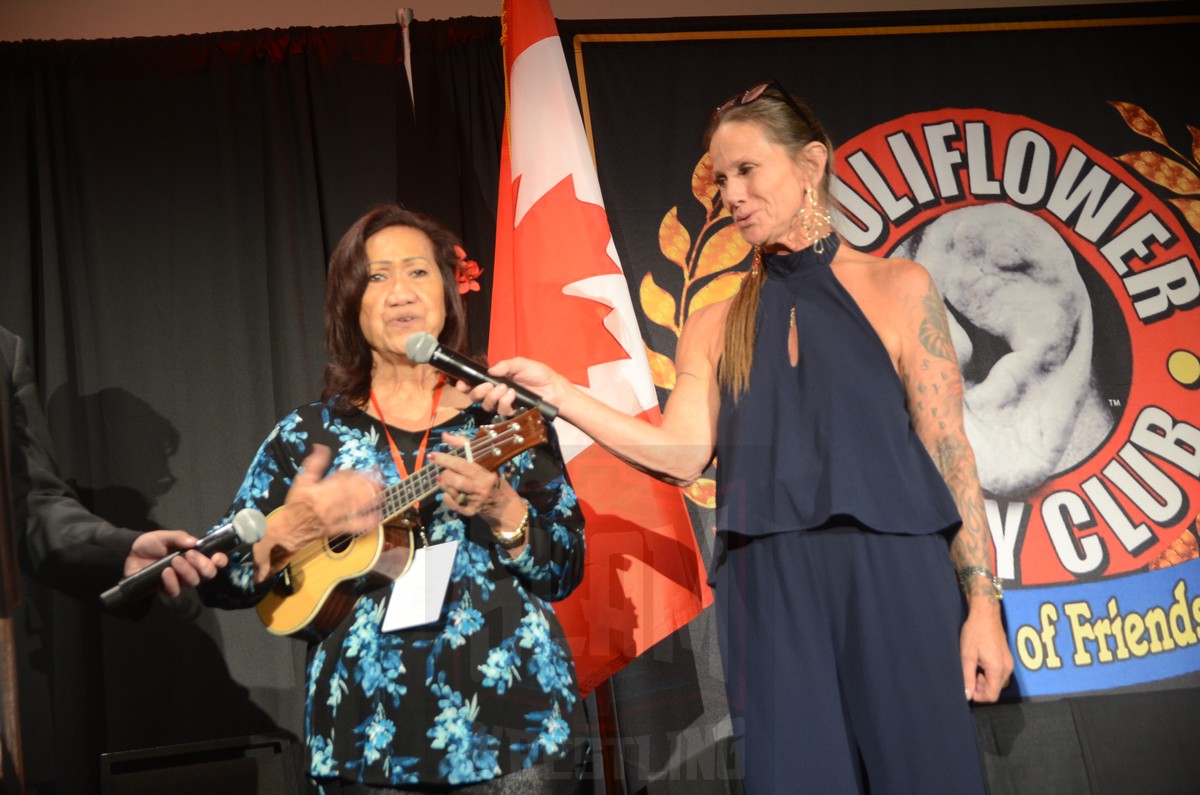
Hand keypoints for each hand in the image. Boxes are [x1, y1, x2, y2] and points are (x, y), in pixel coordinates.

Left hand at [125, 530, 227, 597]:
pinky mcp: (166, 588)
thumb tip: (194, 543)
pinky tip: (166, 572)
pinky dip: (172, 582)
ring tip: (174, 561)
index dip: (220, 561)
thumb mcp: (164, 536)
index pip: (214, 561)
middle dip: (203, 565)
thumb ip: (179, 537)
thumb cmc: (150, 544)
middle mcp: (191, 569)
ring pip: (193, 582)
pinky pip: (175, 590)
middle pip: (208, 574)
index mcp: (194, 555)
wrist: (129, 554)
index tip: (217, 557)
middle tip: (190, 555)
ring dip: (186, 571)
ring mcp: (179, 580)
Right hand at [252, 444, 382, 581]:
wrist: (288, 529)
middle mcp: (328, 504)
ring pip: (355, 508)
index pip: (341, 479)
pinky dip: (367, 522)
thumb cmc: (296, 504)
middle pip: (352, 492)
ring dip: (370, 499)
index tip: (365, 468)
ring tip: (382, 491)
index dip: (354, 473)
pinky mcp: (338, 529)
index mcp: (319, 491)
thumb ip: (314, 464)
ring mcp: (334, 518)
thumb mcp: (302, 481)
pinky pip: (354, 526)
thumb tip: (321, 447)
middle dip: (367, 484)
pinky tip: (378, 515)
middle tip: (379, 477)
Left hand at [430, 433, 521, 523]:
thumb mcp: (485, 462)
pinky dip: (446, 496)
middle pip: (455, 481)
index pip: (462, 465)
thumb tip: (445, 436)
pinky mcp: (469, 512)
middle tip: (445, 471)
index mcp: (485, 474)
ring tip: (446, 479)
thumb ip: (466, 447)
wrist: (503, 504)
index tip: (432, 455)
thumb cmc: (492, 479)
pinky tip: (449, 492)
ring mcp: (475, 502)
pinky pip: (451, 503)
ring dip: (444, 484)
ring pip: (451, 491)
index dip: (445, 459)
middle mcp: (480, 489)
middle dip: (445, 474)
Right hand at [462, 357, 564, 416]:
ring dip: (493, 396)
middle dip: (479, 391)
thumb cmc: (539, 375)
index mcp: (496, 379)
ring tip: (506, 389)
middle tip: (489, 386)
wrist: (554, 389)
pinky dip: (505, 402)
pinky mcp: (512, 412)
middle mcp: (497, 392)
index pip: (476, 383)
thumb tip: (490, 370)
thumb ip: (505, 365)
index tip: (462, 384)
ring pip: (488, 405)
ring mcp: (504, 402)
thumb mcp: (521, 364)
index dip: (466, 385)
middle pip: (477, 397)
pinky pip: (501, 411)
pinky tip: (512, 395)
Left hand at [960, 598, 1013, 701]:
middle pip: (994, 689)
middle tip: (967, 674)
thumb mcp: (967, 656)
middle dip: (980, 687)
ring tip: (971, 666)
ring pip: (996, 682)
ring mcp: (1008, 663)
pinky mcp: (1006, 659)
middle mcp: (1007, 669)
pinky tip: (978, 662)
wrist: (986, 614)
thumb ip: (967, 677)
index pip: (992, 696)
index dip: (978, 696)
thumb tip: (966, 695)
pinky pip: (998, 673)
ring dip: (983, 680)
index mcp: (998, 669)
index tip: (966, 688)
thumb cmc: (975, 633)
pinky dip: (987, 673)